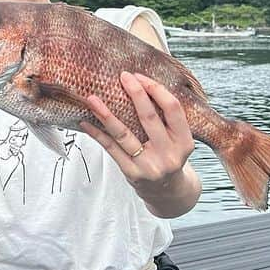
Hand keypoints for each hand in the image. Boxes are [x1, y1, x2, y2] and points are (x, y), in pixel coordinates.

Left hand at [80, 72, 195, 194]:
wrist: (168, 193)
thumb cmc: (168, 156)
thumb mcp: (177, 140)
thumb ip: (166, 118)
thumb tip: (140, 82)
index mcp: (184, 142)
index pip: (173, 109)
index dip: (156, 89)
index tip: (140, 76)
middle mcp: (169, 154)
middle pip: (149, 118)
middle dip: (135, 93)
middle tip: (122, 76)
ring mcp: (149, 166)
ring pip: (124, 134)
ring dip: (106, 114)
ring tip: (91, 98)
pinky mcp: (131, 173)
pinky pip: (111, 148)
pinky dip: (97, 134)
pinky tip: (85, 121)